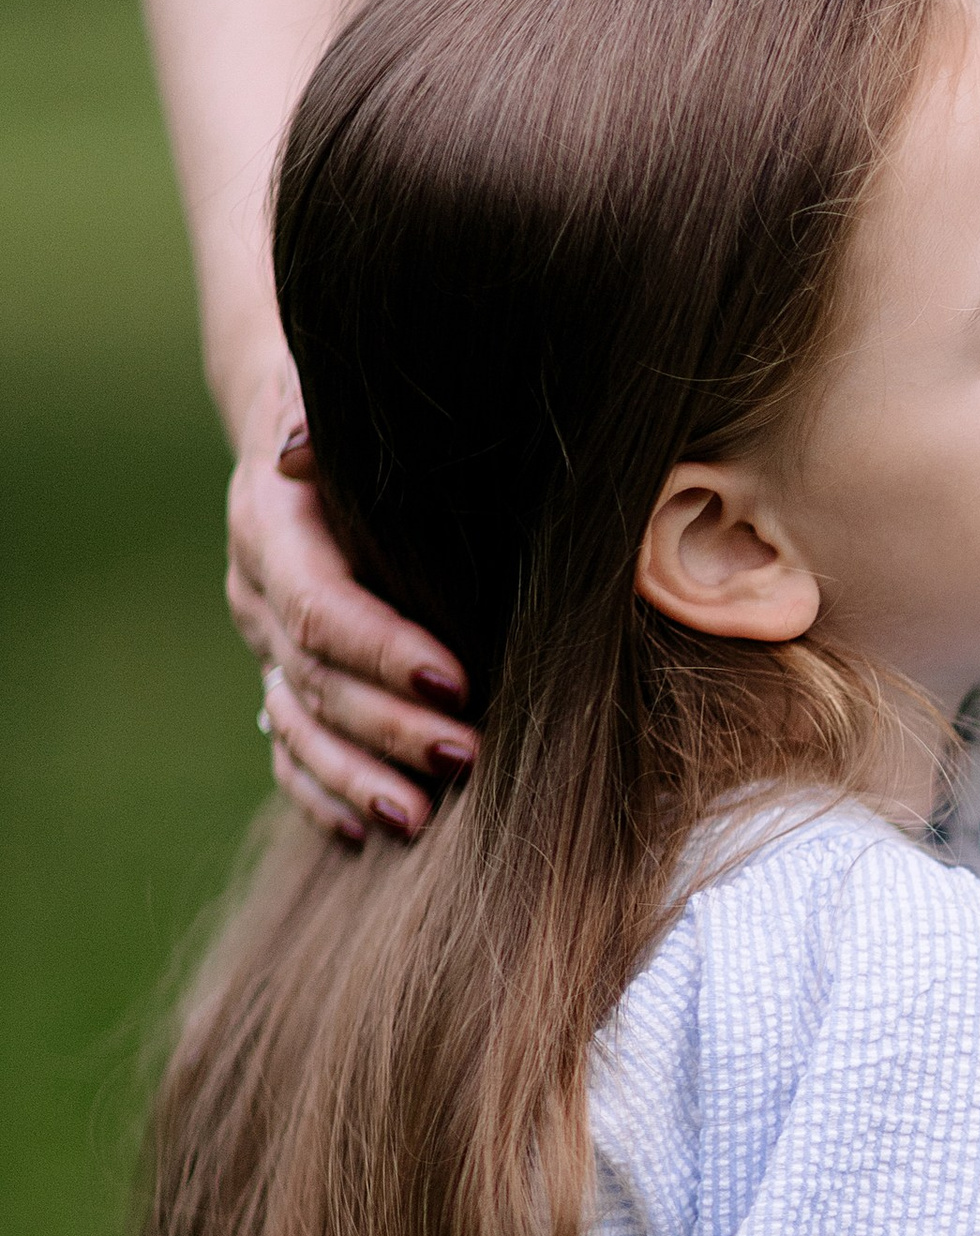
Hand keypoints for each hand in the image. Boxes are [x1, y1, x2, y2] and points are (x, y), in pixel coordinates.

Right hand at [227, 346, 476, 841]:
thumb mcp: (340, 404)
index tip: (457, 682)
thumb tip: (301, 448)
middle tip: (465, 757)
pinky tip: (367, 831)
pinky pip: (288, 750)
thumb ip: (322, 420)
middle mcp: (258, 595)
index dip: (382, 652)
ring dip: (355, 777)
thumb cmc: (361, 426)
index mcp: (271, 529)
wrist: (313, 444)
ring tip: (419, 816)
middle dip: (388, 726)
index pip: (319, 608)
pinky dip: (323, 794)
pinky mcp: (282, 680)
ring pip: (296, 728)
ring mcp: (264, 647)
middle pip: (314, 680)